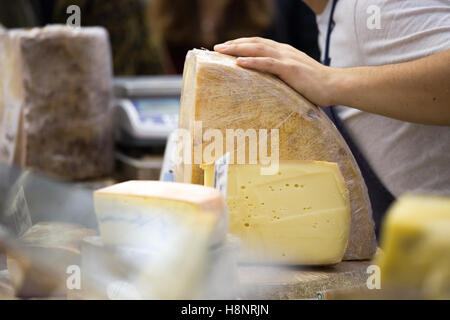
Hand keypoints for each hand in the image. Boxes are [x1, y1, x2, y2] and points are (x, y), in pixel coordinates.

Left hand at [214, 37, 338, 106]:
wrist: (335, 85)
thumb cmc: (316, 85)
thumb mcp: (295, 77)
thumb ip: (281, 76)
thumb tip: (267, 84)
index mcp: (284, 52)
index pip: (259, 44)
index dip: (242, 43)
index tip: (227, 47)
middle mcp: (284, 51)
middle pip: (254, 43)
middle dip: (234, 44)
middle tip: (216, 47)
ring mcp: (287, 59)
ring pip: (258, 49)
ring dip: (238, 49)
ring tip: (222, 51)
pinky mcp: (290, 69)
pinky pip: (268, 64)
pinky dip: (252, 62)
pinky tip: (239, 62)